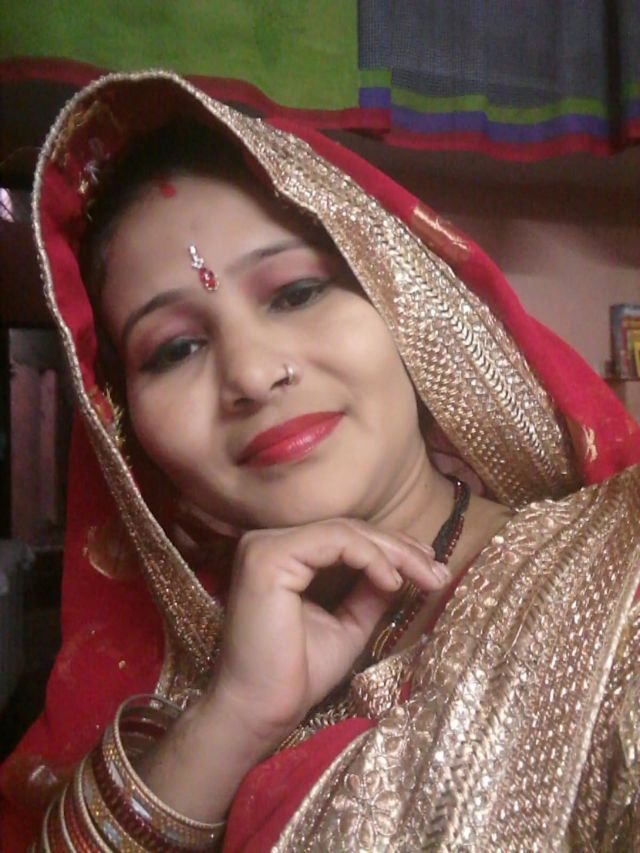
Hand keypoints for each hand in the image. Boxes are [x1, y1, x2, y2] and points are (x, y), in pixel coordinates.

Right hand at [211, 518, 449, 749]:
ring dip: (393, 552)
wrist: (260, 713)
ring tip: (425, 577)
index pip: (346, 538)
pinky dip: (370, 557)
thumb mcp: (348, 625)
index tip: (431, 571)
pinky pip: (333, 542)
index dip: (392, 549)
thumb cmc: (297, 674)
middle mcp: (268, 542)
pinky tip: (392, 582)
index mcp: (283, 555)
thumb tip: (403, 569)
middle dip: (401, 549)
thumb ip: (368, 593)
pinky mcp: (268, 557)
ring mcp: (265, 546)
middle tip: (438, 572)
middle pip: (349, 530)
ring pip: (345, 531)